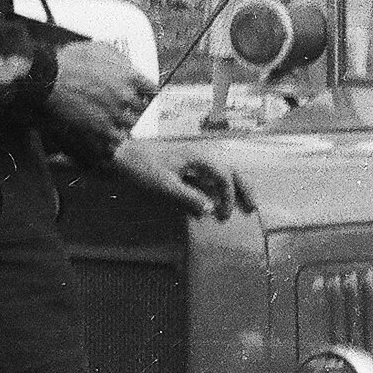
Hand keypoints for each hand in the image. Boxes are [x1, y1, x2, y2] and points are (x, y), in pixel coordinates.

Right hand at [47, 40, 151, 148]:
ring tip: (112, 120)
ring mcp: (115, 114)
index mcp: (129, 76)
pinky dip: (113, 139)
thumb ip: (120, 60)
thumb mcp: (100, 49)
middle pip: (141, 109)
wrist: (48, 77)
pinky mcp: (100, 129)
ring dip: (123, 122)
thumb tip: (129, 67)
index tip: (141, 95)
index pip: (152, 90)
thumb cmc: (69, 60)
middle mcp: (126, 96)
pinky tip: (107, 134)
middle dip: (133, 107)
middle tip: (122, 107)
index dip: (145, 93)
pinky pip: (116, 140)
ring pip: (130, 125)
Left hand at [108, 139, 252, 220]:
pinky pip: (206, 178)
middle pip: (229, 170)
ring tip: (241, 204)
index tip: (223, 216)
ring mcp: (191, 161)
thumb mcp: (164, 186)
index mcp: (198, 157)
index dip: (228, 196)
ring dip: (231, 188)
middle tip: (253, 206)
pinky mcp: (183, 168)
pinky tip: (215, 203)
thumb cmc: (141, 169)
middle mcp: (198, 156)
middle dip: (242, 188)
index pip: (224, 176)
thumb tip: (210, 209)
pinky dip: (215, 189)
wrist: (119, 157)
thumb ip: (189, 197)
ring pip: (220, 173)